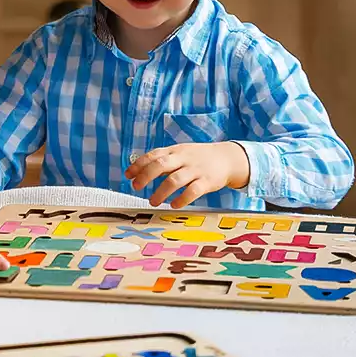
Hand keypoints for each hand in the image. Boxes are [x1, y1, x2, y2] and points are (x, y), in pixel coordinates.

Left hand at [126, 142, 250, 207]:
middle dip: (145, 176)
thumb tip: (139, 171)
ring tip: (153, 201)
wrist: (228, 158)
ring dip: (161, 191)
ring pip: (175, 180)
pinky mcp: (208, 182)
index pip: (153, 155)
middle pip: (161, 165)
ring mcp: (196, 170)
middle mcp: (184, 158)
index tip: (127, 175)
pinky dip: (181, 199)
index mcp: (175, 151)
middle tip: (136, 187)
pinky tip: (173, 205)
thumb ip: (163, 160)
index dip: (138, 165)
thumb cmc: (198, 158)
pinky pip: (193, 191)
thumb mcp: (181, 153)